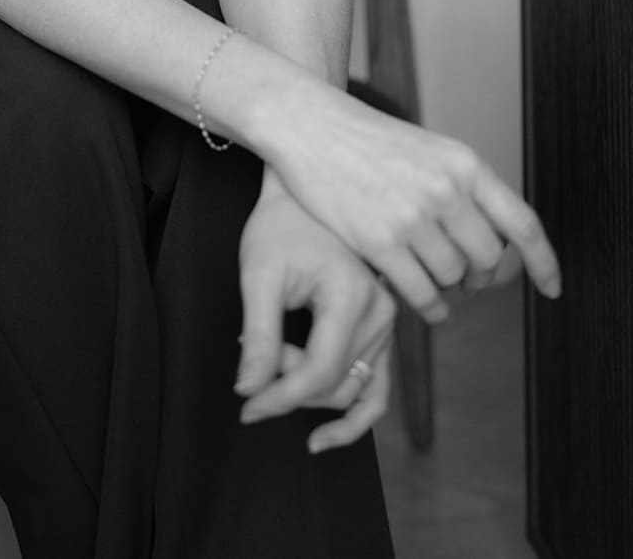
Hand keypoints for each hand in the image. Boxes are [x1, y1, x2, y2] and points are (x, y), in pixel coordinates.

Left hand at [235, 178, 395, 451]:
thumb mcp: (259, 275)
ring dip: (308, 387)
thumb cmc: (279, 226)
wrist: (303, 195)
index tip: (245, 405)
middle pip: (334, 384)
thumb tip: (249, 392)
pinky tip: (322, 437)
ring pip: (350, 389)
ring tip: (274, 355)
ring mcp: (388, 322)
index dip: (280, 397)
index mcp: (353, 295)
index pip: (319, 372)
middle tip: (252, 348)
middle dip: (287, 381)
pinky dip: (354, 416)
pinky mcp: (384, 329)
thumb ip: (258, 334)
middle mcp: (382, 312)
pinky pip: (376, 388)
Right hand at [268, 84, 561, 323]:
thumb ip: (465, 190)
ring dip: (446, 284)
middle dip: (480, 275)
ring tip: (427, 270)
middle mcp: (445, 190)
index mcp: (464, 164)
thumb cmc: (369, 140)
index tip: (553, 288)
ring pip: (453, 278)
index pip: (523, 223)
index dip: (544, 263)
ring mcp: (412, 218)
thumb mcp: (430, 150)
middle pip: (489, 260)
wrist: (311, 126)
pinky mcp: (379, 242)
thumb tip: (497, 245)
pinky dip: (429, 306)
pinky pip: (422, 295)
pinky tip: (425, 301)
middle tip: (463, 274)